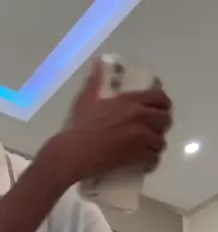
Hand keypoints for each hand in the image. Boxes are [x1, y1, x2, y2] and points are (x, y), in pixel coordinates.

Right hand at [60, 60, 172, 183]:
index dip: (164, 104)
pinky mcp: (136, 156)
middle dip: (162, 125)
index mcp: (128, 101)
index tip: (161, 109)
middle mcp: (138, 117)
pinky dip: (152, 161)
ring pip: (160, 141)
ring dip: (156, 145)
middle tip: (154, 130)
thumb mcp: (86, 99)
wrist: (74, 153)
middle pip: (165, 119)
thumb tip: (97, 62)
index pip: (159, 98)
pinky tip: (146, 162)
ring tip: (149, 148)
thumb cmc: (79, 126)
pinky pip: (154, 158)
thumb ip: (95, 80)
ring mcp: (139, 137)